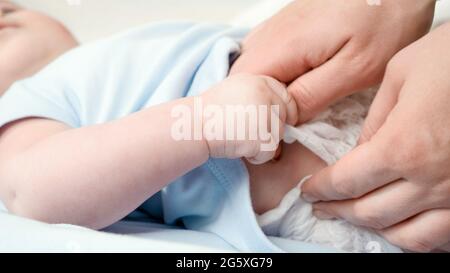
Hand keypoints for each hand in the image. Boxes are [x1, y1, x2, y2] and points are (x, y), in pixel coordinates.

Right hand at [201, 74, 297, 163]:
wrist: (191, 125)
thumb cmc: (210, 113)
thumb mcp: (236, 92)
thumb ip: (260, 97)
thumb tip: (284, 116)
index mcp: (259, 81)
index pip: (286, 97)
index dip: (283, 112)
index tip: (271, 122)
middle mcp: (265, 94)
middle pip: (283, 119)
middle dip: (269, 131)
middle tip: (245, 132)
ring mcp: (264, 115)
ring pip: (277, 138)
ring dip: (260, 144)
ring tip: (238, 138)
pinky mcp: (261, 136)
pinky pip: (269, 153)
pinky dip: (255, 156)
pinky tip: (238, 147)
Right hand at [230, 0, 435, 122]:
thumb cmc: (383, 22)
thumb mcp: (355, 69)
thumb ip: (313, 95)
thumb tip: (283, 118)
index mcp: (282, 48)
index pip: (240, 90)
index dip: (250, 117)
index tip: (272, 137)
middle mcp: (269, 35)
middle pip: (239, 81)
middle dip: (254, 108)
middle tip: (280, 129)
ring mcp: (274, 28)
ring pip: (249, 70)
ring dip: (261, 93)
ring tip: (285, 111)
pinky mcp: (284, 26)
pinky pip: (262, 57)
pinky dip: (269, 77)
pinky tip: (290, 86)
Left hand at [302, 23, 449, 251]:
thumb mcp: (400, 74)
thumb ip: (375, 120)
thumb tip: (360, 151)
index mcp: (403, 147)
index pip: (347, 182)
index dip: (321, 189)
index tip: (310, 190)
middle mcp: (431, 181)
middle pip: (371, 213)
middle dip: (338, 211)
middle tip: (322, 206)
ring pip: (408, 236)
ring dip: (374, 229)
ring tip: (355, 217)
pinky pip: (443, 237)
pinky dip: (416, 238)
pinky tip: (402, 226)